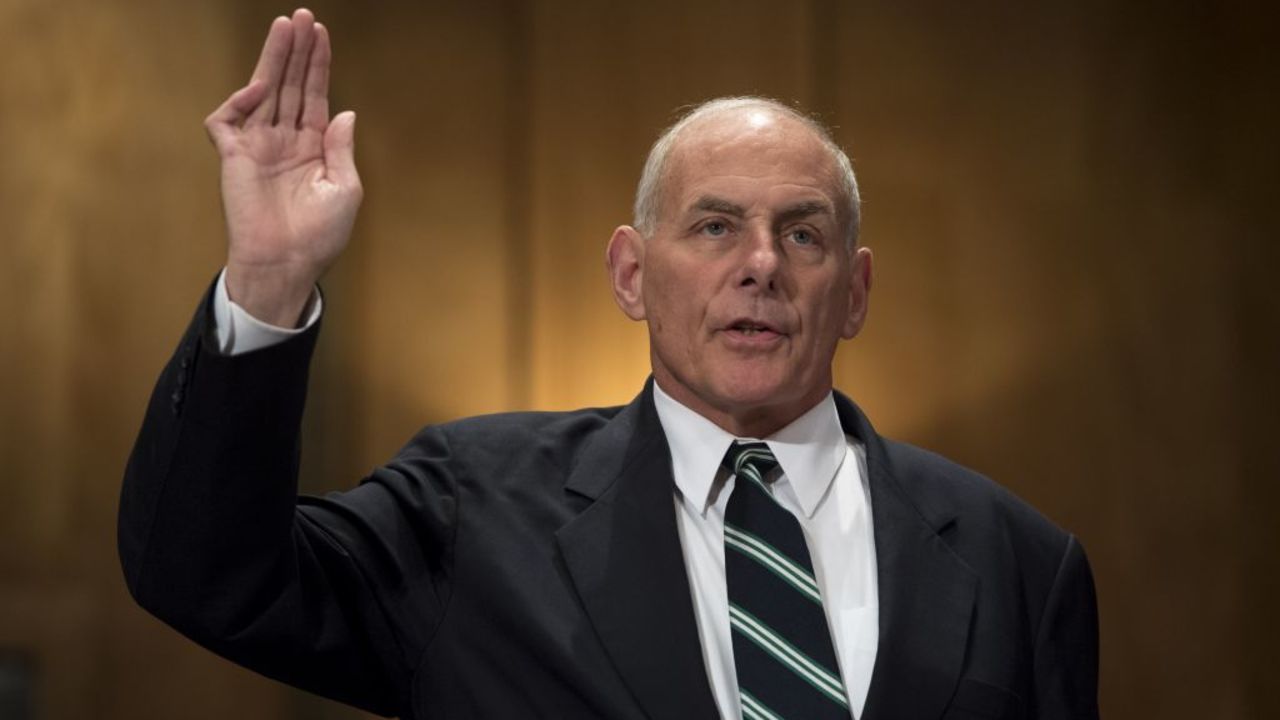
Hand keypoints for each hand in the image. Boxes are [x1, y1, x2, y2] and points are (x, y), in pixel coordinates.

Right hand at [205, 9, 360, 325]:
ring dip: (272, 59)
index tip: (322, 35)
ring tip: (284, 27)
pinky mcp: (233, 157)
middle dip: (296, 51)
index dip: (318, 65)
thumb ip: (342, 148)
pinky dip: (239, 101)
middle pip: (289, 85)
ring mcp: (258, 146)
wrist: (287, 263)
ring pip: (262, 92)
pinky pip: (227, 121)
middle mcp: (284, 140)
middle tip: (302, 17)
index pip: (315, 96)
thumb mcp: (345, 189)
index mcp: (313, 147)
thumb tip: (345, 112)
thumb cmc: (319, 236)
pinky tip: (258, 89)